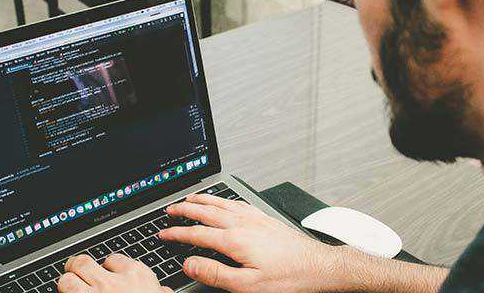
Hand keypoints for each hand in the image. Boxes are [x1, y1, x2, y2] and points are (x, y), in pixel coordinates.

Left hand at [58, 253, 172, 292]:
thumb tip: (163, 291)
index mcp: (136, 277)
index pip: (113, 259)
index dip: (107, 267)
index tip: (106, 272)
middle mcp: (111, 284)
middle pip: (82, 263)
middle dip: (77, 267)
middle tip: (75, 271)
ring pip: (66, 281)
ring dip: (67, 285)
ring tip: (70, 289)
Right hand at [158, 193, 332, 292]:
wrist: (319, 267)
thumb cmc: (288, 278)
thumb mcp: (247, 286)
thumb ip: (216, 273)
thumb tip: (191, 264)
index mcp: (236, 240)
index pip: (197, 233)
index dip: (177, 233)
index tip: (164, 233)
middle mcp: (244, 224)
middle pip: (207, 211)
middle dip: (185, 210)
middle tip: (170, 209)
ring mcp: (256, 218)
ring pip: (223, 203)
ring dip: (203, 200)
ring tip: (190, 198)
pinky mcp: (266, 218)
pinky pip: (238, 203)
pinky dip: (224, 199)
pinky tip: (224, 201)